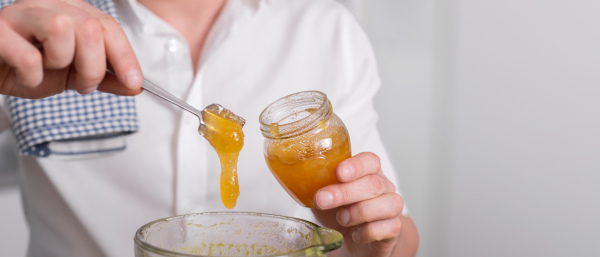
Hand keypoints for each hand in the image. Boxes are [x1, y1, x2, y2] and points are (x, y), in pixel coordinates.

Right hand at [0, 0, 142, 98]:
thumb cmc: (25, 67)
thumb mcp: (72, 75)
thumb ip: (104, 78)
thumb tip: (134, 86)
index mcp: (68, 9)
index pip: (107, 25)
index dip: (125, 56)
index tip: (134, 82)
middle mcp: (45, 5)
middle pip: (90, 28)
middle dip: (94, 67)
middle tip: (83, 85)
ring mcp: (18, 14)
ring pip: (62, 28)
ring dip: (61, 63)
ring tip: (47, 71)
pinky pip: (28, 55)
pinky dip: (33, 76)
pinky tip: (25, 76)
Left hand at [311, 152, 418, 256]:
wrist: (353, 239)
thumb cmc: (340, 211)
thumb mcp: (324, 196)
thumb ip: (315, 185)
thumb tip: (296, 177)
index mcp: (367, 172)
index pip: (370, 160)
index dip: (356, 166)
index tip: (338, 173)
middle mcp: (384, 186)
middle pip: (373, 183)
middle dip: (345, 193)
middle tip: (323, 200)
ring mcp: (391, 207)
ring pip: (387, 204)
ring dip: (358, 212)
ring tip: (341, 219)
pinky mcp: (394, 228)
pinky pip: (389, 227)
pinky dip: (368, 232)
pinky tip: (356, 234)